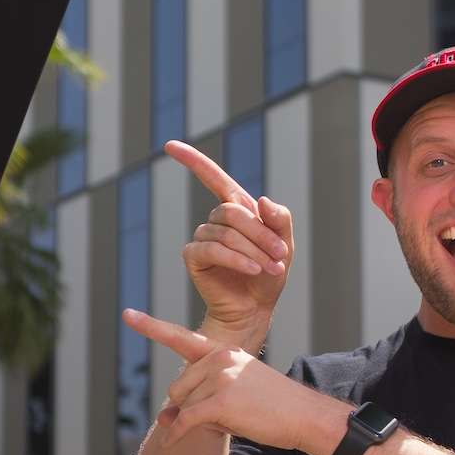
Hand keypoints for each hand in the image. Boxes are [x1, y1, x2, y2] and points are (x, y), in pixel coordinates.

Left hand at [122, 309, 338, 450]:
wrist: (305, 416)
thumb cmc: (273, 407)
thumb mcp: (235, 395)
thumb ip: (198, 400)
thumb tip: (162, 418)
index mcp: (224, 349)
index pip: (181, 338)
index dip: (151, 327)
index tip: (128, 315)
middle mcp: (220, 358)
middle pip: (179, 388)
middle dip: (192, 407)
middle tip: (227, 413)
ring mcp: (220, 378)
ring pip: (184, 406)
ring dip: (198, 421)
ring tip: (235, 419)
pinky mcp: (220, 402)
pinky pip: (185, 421)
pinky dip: (176, 435)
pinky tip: (171, 444)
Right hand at [164, 140, 292, 351]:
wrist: (256, 308)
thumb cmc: (269, 276)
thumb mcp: (284, 245)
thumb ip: (280, 219)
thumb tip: (261, 201)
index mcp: (237, 209)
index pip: (213, 177)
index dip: (193, 160)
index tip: (169, 145)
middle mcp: (217, 220)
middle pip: (232, 211)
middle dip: (259, 233)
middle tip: (279, 256)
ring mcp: (203, 238)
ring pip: (226, 233)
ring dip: (253, 251)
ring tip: (270, 269)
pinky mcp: (194, 257)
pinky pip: (213, 249)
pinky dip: (236, 259)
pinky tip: (252, 270)